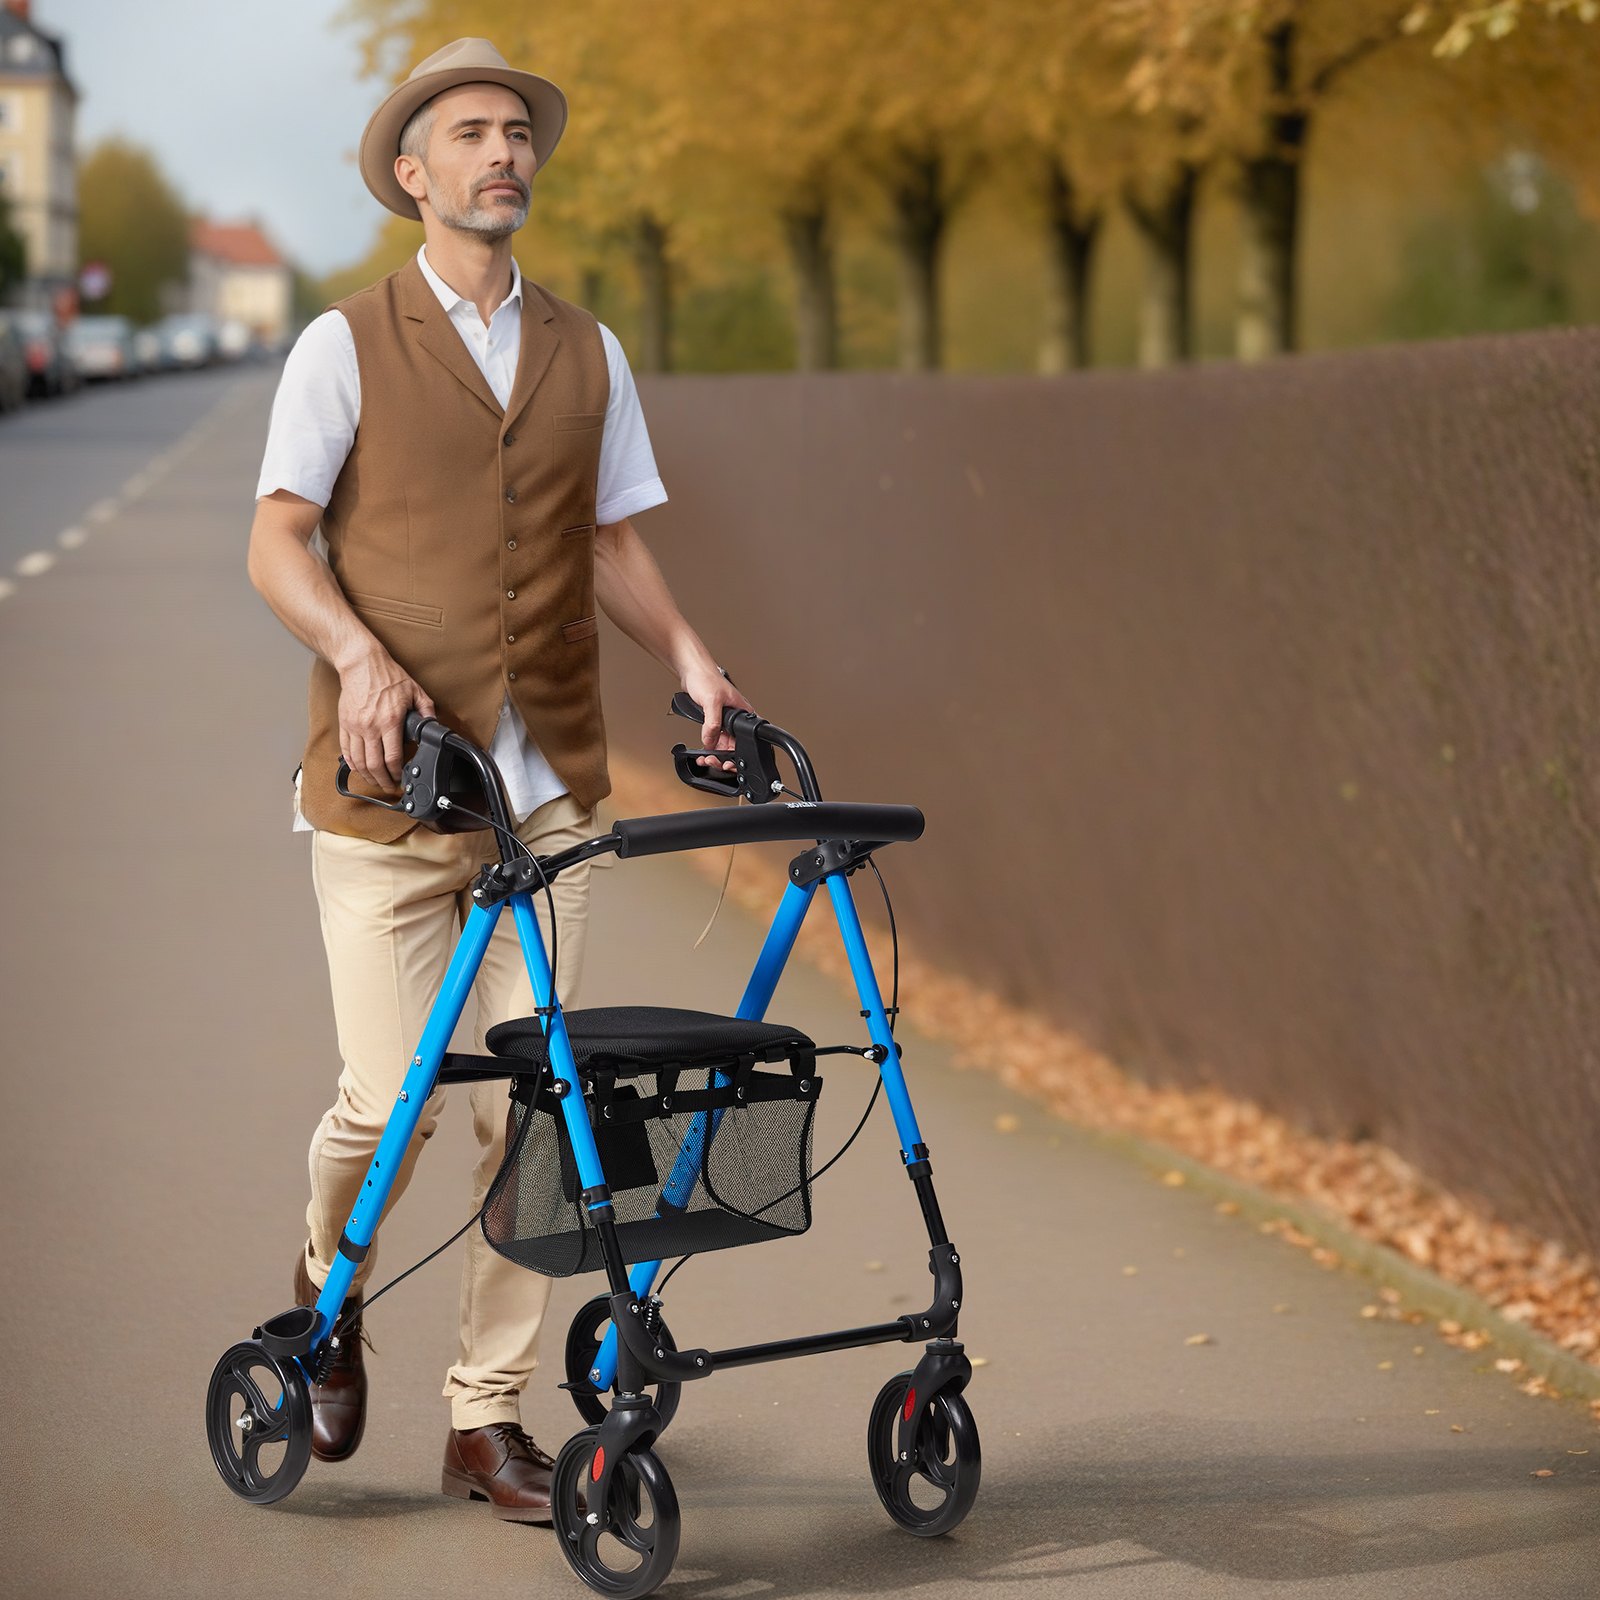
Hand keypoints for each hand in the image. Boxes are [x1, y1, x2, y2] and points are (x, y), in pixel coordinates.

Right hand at [337, 647, 435, 789]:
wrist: (361, 664)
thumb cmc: (387, 676)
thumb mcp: (415, 691)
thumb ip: (426, 711)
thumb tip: (433, 726)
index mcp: (390, 721)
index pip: (393, 757)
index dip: (397, 772)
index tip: (401, 777)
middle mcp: (371, 726)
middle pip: (374, 765)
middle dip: (383, 780)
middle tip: (389, 786)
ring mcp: (355, 726)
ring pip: (358, 762)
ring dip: (367, 776)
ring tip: (376, 780)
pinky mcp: (344, 724)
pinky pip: (346, 750)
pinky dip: (352, 764)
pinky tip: (359, 768)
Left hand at [683, 662, 754, 775]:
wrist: (691, 671)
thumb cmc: (707, 678)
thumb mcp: (712, 701)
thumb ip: (713, 722)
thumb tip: (711, 739)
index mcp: (743, 712)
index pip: (745, 739)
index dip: (737, 753)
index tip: (727, 762)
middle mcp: (735, 718)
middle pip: (734, 745)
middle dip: (723, 757)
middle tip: (713, 762)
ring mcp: (724, 720)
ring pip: (723, 744)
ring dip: (714, 753)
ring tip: (705, 758)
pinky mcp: (713, 720)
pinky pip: (713, 738)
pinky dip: (707, 746)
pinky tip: (702, 750)